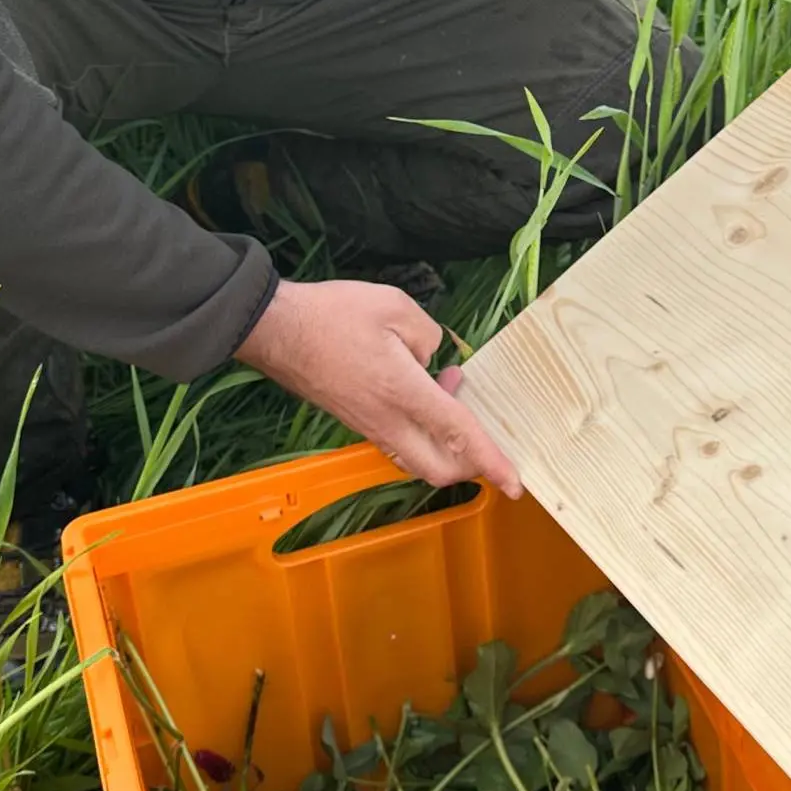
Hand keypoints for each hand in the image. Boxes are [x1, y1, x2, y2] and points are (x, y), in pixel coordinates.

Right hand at [235, 279, 521, 496]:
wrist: (275, 330)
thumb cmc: (332, 314)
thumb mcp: (394, 306)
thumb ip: (428, 335)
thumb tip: (432, 359)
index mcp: (403, 393)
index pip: (458, 435)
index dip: (491, 460)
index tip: (515, 484)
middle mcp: (387, 422)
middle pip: (438, 469)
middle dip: (470, 463)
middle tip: (483, 426)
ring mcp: (369, 427)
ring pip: (417, 460)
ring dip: (444, 442)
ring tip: (448, 386)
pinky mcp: (356, 423)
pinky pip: (400, 445)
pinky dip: (422, 432)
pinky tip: (421, 390)